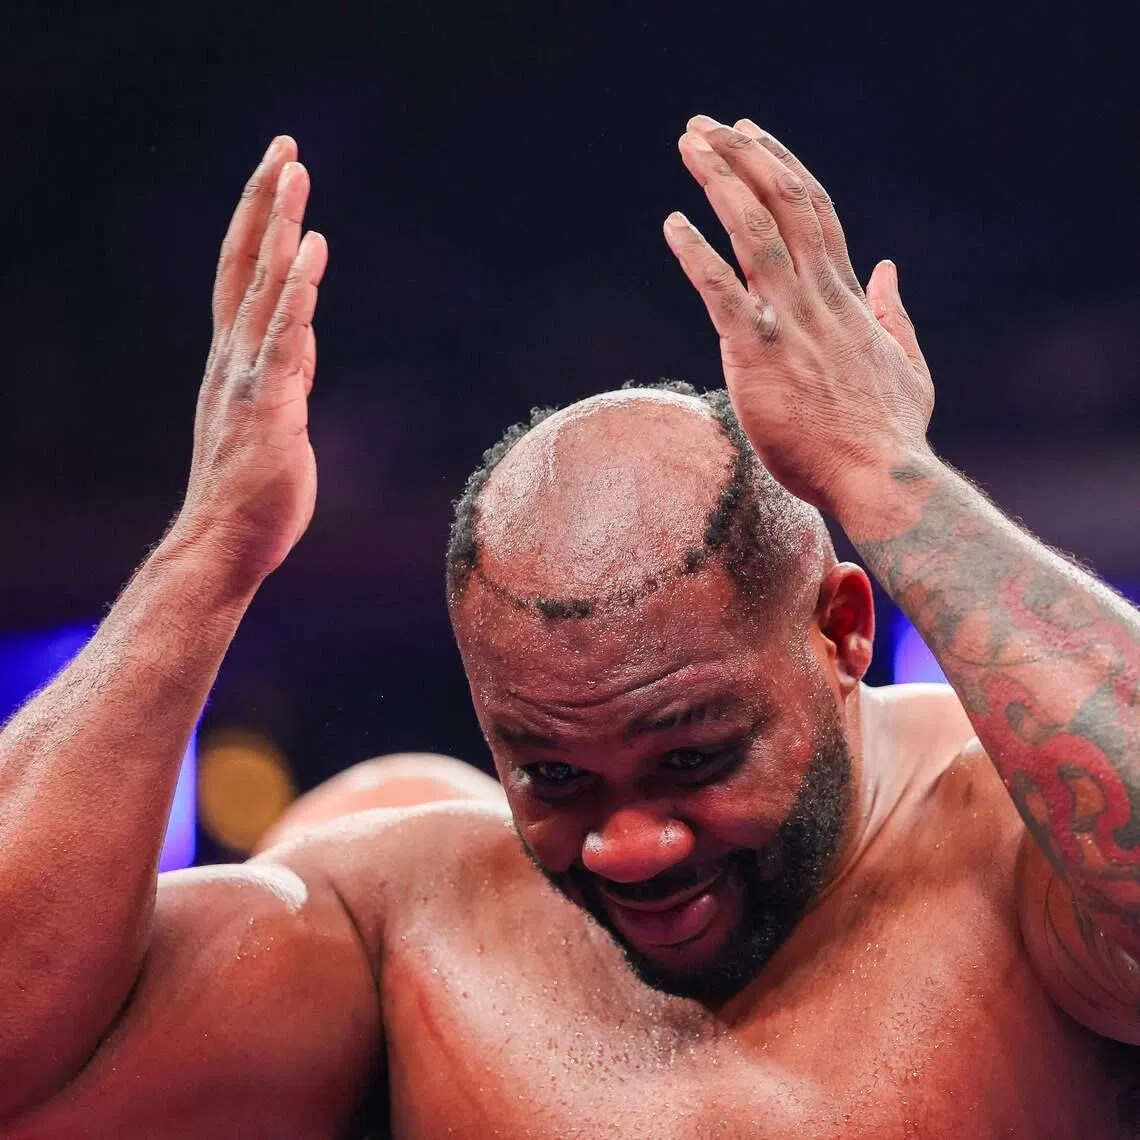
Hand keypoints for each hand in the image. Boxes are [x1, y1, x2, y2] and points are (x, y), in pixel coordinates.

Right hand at [177, 136, 326, 580]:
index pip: (242, 277)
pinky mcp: (269, 404)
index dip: (259, 225)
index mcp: (234, 360)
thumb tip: (302, 337)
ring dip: (279, 227)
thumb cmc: (253, 487)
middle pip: (245, 264)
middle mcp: (233, 357)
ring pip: (262, 288)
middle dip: (265, 203)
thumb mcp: (275, 414)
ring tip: (294, 172)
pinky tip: (311, 250)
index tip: (277, 178)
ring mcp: (247, 378)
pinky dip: (296, 292)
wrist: (227, 542)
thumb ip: (286, 372)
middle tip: (285, 148)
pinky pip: (283, 338)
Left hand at [664, 115, 933, 513]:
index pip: (816, 212)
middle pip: (784, 203)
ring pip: (755, 231)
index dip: (782, 167)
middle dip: (743, 156)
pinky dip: (696, 254)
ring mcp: (790, 321)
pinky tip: (672, 224)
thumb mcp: (908, 363)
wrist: (881, 476)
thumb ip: (893, 313)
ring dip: (719, 180)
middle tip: (704, 125)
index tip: (754, 137)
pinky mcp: (760, 353)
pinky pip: (721, 291)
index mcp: (847, 298)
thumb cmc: (890, 433)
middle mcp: (818, 296)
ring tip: (688, 144)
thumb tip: (886, 268)